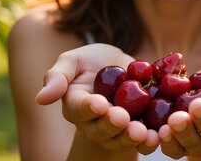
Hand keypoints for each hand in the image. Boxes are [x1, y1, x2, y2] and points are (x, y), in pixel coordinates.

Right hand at [35, 43, 159, 153]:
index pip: (79, 109)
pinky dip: (151, 140)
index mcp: (76, 105)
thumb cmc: (91, 62)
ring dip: (132, 138)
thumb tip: (41, 98)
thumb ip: (57, 76)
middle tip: (122, 118)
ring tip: (142, 133)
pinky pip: (144, 140)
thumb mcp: (73, 60)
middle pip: (101, 129)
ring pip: (122, 139)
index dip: (89, 108)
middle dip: (112, 125)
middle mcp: (94, 123)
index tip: (99, 104)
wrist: (121, 66)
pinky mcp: (138, 130)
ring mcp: (116, 130)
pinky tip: (159, 135)